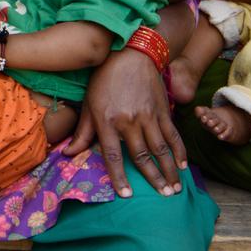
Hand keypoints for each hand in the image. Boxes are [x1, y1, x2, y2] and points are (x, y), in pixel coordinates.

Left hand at [64, 47, 185, 197]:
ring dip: (169, 170)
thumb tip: (67, 154)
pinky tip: (183, 165)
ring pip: (160, 149)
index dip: (119, 176)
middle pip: (142, 156)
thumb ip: (82, 132)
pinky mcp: (162, 110)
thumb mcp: (88, 104)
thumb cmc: (104, 79)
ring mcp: (148, 115)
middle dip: (153, 179)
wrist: (130, 53)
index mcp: (107, 120)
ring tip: (174, 188)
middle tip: (163, 196)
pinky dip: (179, 151)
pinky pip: (172, 134)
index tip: (127, 194)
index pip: (113, 155)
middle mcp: (129, 120)